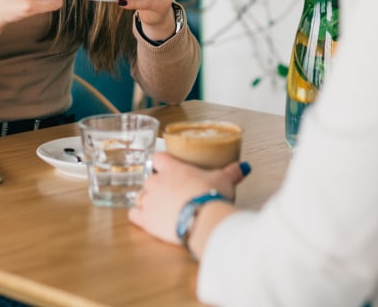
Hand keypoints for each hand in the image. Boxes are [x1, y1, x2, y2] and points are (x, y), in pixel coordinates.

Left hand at [128, 152, 247, 245]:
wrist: (203, 219)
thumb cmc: (211, 196)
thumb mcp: (224, 180)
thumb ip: (231, 172)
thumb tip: (243, 167)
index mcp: (172, 168)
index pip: (157, 158)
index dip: (160, 163)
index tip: (166, 168)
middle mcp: (156, 181)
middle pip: (149, 179)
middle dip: (157, 185)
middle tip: (170, 193)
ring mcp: (149, 200)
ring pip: (140, 196)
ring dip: (148, 200)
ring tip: (160, 208)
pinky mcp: (145, 219)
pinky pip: (134, 214)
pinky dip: (138, 216)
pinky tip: (146, 218)